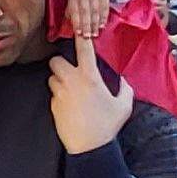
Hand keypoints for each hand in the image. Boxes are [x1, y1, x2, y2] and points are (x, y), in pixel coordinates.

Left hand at [48, 32, 133, 154]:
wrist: (89, 148)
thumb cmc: (107, 125)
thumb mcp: (124, 106)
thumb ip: (125, 88)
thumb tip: (122, 80)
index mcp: (90, 77)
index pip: (83, 49)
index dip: (81, 37)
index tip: (79, 30)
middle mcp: (71, 81)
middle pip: (55, 60)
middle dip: (61, 63)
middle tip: (70, 70)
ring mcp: (59, 94)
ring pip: (51, 77)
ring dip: (58, 80)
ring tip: (70, 89)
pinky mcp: (52, 106)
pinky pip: (52, 94)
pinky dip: (58, 96)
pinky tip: (69, 105)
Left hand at [63, 0, 116, 39]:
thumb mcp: (71, 0)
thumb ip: (70, 12)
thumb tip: (70, 25)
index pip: (75, 12)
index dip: (77, 23)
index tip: (78, 33)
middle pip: (86, 13)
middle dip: (86, 26)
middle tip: (87, 36)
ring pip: (95, 12)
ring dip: (95, 24)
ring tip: (95, 34)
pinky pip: (104, 9)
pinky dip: (104, 18)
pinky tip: (102, 26)